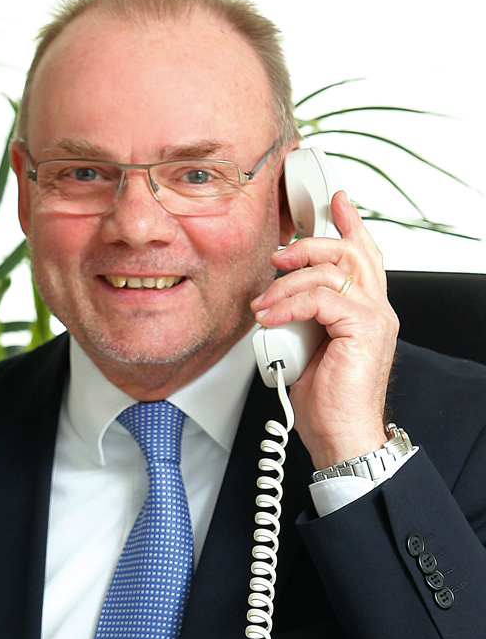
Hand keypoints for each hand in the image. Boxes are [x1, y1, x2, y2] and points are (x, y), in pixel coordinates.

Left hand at [251, 191, 398, 469]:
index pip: (363, 256)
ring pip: (330, 271)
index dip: (350, 225)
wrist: (341, 436)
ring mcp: (374, 317)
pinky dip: (288, 304)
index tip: (336, 202)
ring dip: (286, 285)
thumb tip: (276, 300)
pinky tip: (270, 318)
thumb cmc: (325, 402)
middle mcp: (376, 309)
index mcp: (365, 311)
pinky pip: (321, 298)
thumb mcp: (308, 346)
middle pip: (349, 251)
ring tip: (263, 305)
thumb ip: (304, 316)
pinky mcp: (364, 328)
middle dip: (309, 245)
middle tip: (278, 257)